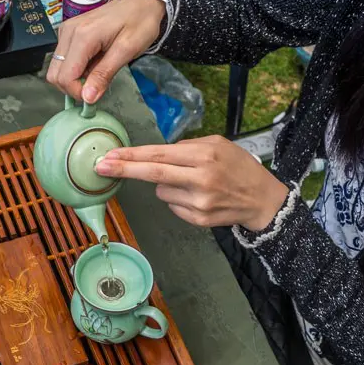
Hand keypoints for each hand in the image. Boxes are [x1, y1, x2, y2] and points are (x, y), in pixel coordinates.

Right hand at [47, 0, 165, 102]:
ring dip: (75, 77)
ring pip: (57, 68)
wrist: (141, 1)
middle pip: (55, 74)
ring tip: (98, 70)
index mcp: (83, 36)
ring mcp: (67, 31)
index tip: (96, 95)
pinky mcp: (69, 32)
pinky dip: (77, 67)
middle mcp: (69, 32)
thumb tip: (88, 97)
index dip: (78, 92)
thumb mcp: (127, 51)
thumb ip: (104, 74)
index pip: (65, 76)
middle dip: (73, 87)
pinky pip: (64, 58)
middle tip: (97, 85)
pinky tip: (95, 61)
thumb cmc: (139, 23)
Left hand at [94, 136, 288, 230]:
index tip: (110, 155)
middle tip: (101, 166)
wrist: (262, 199)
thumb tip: (153, 155)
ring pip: (162, 191)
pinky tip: (198, 196)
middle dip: (125, 170)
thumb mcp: (218, 145)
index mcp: (205, 155)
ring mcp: (199, 203)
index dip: (132, 156)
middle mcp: (201, 179)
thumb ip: (187, 147)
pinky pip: (173, 206)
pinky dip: (178, 199)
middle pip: (153, 174)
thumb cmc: (238, 166)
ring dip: (167, 185)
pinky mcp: (199, 219)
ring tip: (192, 182)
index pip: (159, 155)